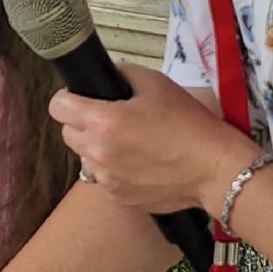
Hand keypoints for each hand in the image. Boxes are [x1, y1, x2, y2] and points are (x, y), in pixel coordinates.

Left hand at [50, 61, 257, 217]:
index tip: (80, 98)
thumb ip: (124, 74)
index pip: (58, 106)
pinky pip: (103, 179)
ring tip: (129, 143)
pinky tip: (139, 163)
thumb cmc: (189, 125)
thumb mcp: (157, 84)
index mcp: (103, 121)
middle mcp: (98, 152)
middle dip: (83, 123)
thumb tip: (109, 75)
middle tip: (112, 119)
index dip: (69, 98)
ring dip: (97, 148)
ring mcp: (106, 179)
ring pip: (85, 157)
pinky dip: (113, 170)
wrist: (215, 168)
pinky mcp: (118, 197)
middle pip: (67, 132)